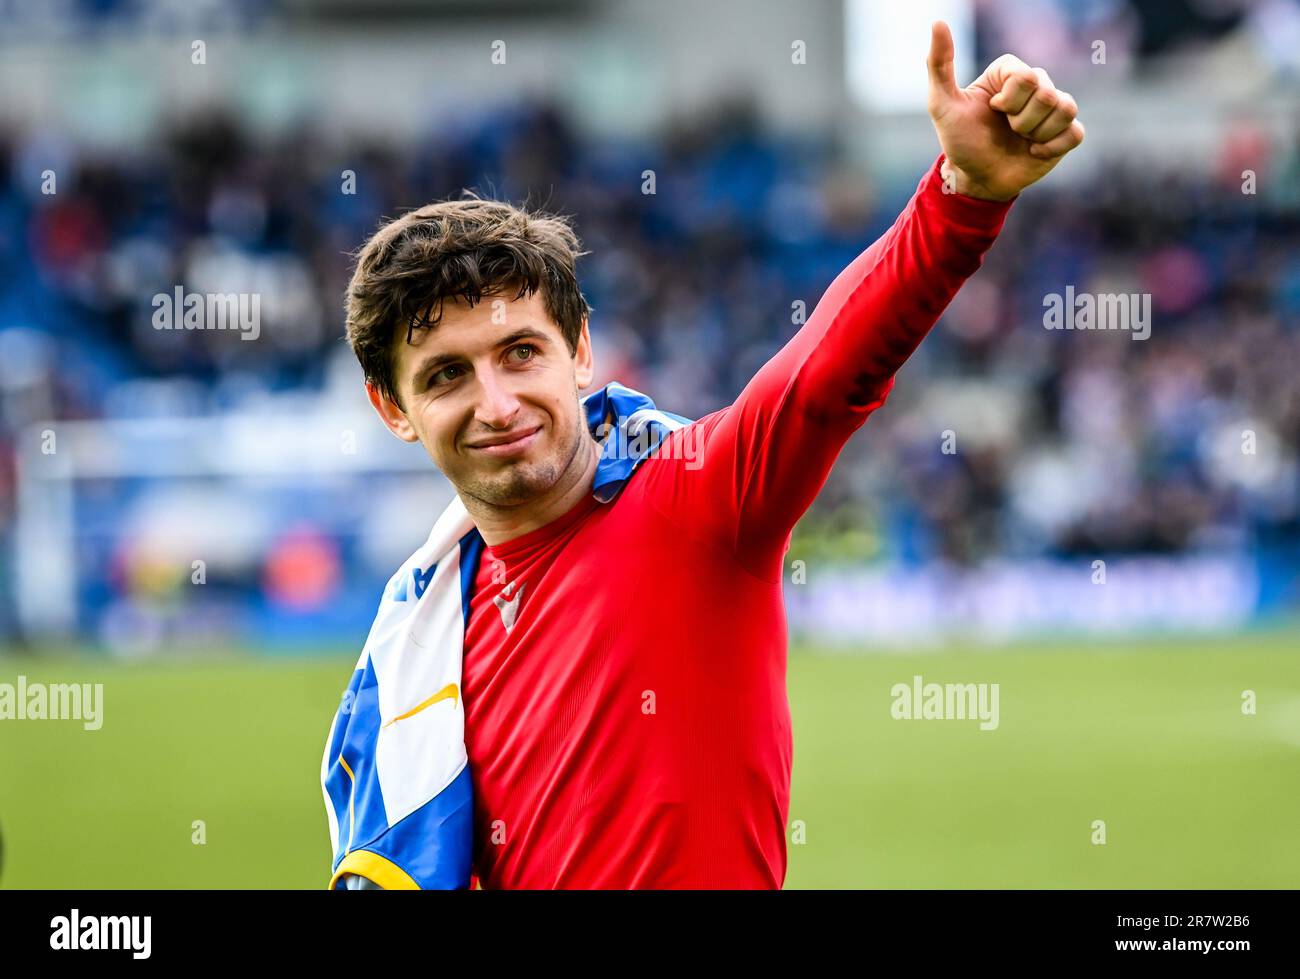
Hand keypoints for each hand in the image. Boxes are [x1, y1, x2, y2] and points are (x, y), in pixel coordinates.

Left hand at [926, 21, 1084, 200]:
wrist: (976, 179)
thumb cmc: (959, 141)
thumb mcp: (941, 104)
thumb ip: (939, 64)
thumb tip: (938, 23)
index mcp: (1010, 73)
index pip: (1027, 76)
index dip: (1010, 100)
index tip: (992, 110)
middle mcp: (1034, 86)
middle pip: (1047, 93)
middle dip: (1021, 120)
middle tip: (1006, 129)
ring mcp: (1052, 110)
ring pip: (1066, 110)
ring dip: (1037, 133)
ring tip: (1020, 140)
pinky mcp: (1064, 134)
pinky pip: (1076, 133)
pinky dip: (1053, 147)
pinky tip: (1034, 153)